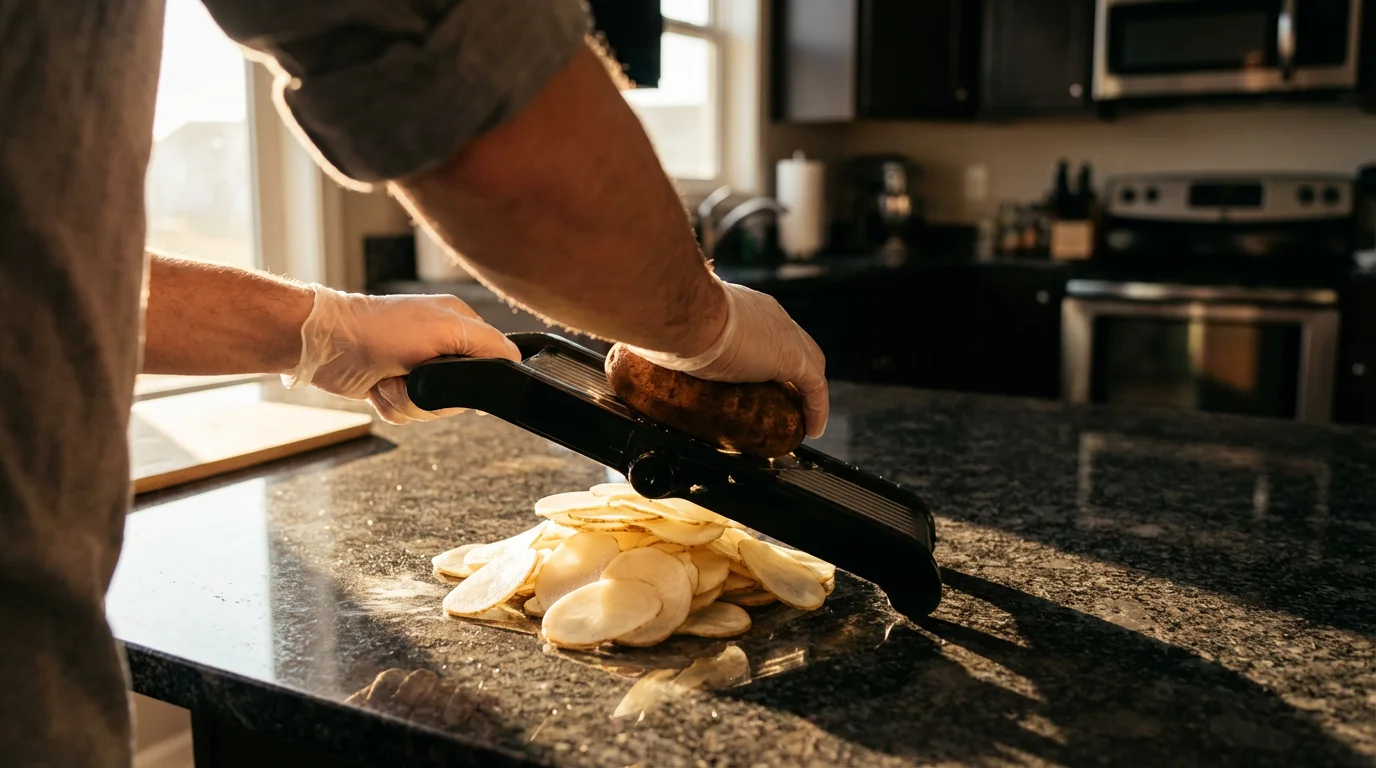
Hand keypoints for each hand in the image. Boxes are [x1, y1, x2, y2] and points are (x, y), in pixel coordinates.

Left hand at [283, 285, 520, 423]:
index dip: (475, 379)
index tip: (450, 376)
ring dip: (408, 402)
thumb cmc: (379, 330)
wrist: (325, 345)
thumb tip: (516, 361)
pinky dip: (393, 406)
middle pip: (463, 395)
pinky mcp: (397, 386)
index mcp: (460, 323)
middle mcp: (443, 345)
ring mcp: (419, 368)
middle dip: (433, 396)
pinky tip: (379, 387)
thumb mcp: (445, 329)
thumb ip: (489, 344)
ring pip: (435, 409)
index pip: (494, 362)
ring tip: (389, 379)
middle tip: (410, 376)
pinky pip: (410, 413)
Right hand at [627, 279, 828, 437]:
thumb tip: (627, 348)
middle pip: (793, 345)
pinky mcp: (792, 357)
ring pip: (808, 364)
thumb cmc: (666, 316)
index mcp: (741, 305)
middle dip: (790, 373)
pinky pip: (814, 388)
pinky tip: (810, 428)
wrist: (680, 311)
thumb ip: (655, 335)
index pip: (763, 329)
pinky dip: (816, 408)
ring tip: (795, 418)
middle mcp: (769, 314)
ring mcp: (783, 334)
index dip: (764, 353)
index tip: (754, 373)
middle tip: (778, 401)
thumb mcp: (666, 328)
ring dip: (803, 392)